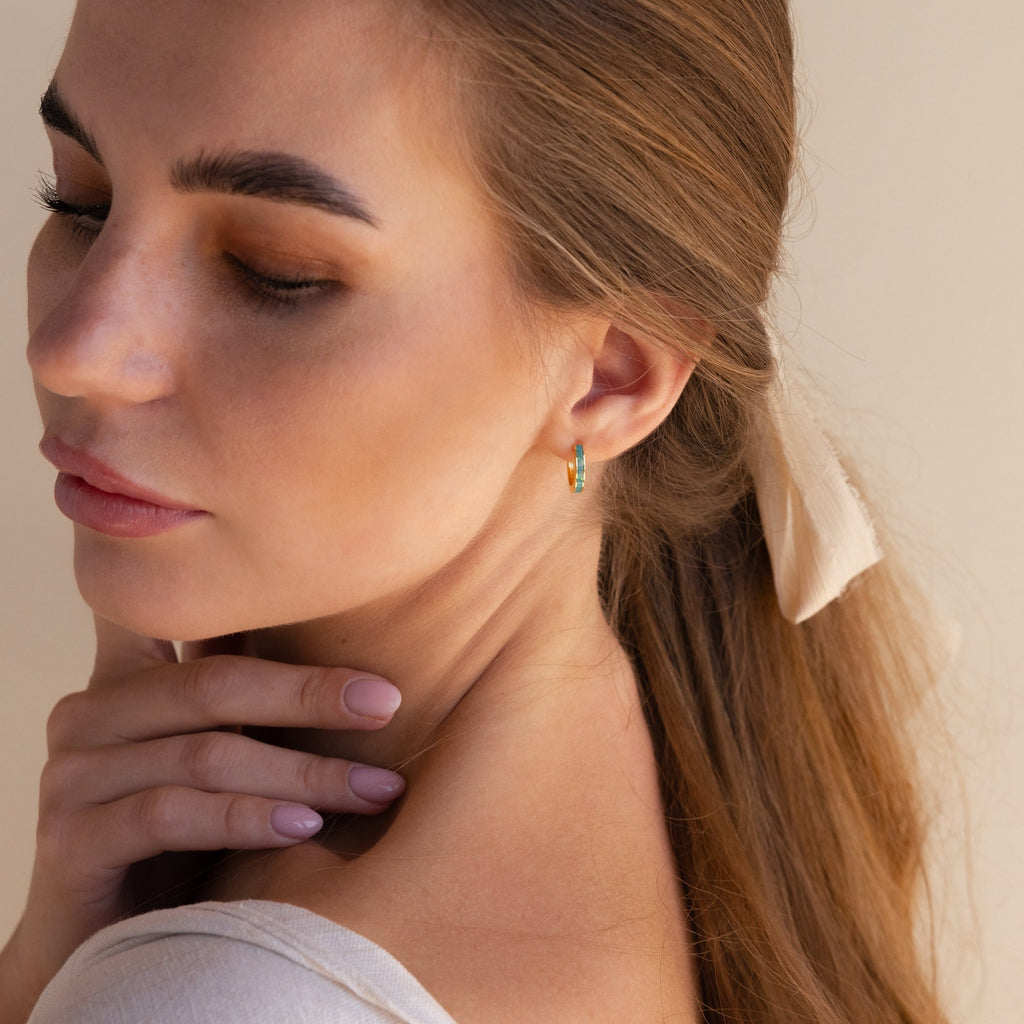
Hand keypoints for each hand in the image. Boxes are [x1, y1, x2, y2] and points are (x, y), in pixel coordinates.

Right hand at [0, 616, 403, 1021]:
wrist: (108, 950)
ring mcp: (71, 777)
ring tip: (375, 788)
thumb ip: (243, 694)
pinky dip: (245, 818)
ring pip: (206, 755)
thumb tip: (348, 636)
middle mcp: (88, 715)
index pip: (183, 617)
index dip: (258, 603)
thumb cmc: (185, 838)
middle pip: (213, 684)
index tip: (349, 606)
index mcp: (125, 678)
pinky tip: (305, 828)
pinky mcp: (70, 842)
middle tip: (386, 703)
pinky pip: (170, 814)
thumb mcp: (214, 751)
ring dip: (303, 773)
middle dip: (311, 694)